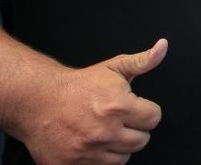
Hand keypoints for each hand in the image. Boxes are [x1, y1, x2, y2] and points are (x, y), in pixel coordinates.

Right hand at [19, 39, 166, 164]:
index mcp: (118, 107)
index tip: (134, 107)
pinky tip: (94, 143)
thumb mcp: (113, 67)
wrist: (38, 100)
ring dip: (118, 145)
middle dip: (134, 129)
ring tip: (104, 130)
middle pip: (142, 140)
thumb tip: (162, 48)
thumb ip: (143, 61)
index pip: (154, 118)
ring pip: (124, 157)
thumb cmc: (78, 86)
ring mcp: (88, 152)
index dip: (146, 111)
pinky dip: (101, 158)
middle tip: (118, 119)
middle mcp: (104, 132)